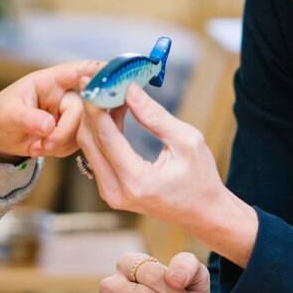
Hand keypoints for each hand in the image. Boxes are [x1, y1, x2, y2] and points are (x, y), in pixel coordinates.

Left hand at [0, 59, 102, 161]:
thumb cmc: (0, 116)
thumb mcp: (8, 114)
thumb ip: (28, 118)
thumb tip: (48, 125)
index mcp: (50, 81)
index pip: (78, 70)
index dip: (98, 71)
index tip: (116, 75)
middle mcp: (65, 95)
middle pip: (85, 109)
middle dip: (66, 130)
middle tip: (45, 144)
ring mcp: (69, 115)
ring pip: (84, 129)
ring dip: (61, 143)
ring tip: (38, 146)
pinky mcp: (71, 132)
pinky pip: (77, 143)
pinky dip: (60, 150)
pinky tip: (41, 148)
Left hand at [75, 84, 256, 259]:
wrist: (204, 213)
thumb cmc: (201, 179)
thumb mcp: (186, 141)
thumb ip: (154, 115)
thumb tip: (129, 89)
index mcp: (136, 181)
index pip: (106, 136)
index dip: (96, 105)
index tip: (94, 79)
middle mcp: (116, 191)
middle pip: (89, 141)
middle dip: (92, 108)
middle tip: (104, 81)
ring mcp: (110, 194)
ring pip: (89, 147)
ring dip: (96, 118)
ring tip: (113, 94)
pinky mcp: (110, 190)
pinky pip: (96, 155)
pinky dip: (102, 131)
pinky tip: (116, 112)